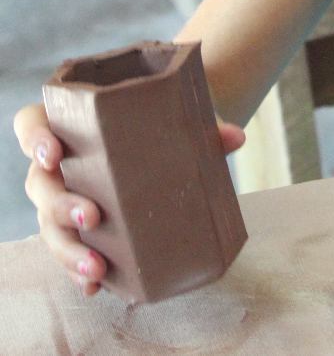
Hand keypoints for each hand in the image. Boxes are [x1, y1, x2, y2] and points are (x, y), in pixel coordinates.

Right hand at [14, 101, 244, 295]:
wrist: (172, 134)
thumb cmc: (164, 118)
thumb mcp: (182, 114)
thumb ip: (205, 125)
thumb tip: (236, 138)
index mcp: (70, 122)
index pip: (31, 124)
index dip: (34, 138)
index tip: (53, 153)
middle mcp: (59, 163)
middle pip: (40, 185)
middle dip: (60, 204)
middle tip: (93, 214)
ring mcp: (66, 196)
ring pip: (50, 225)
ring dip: (68, 249)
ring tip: (97, 265)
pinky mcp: (82, 226)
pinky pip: (70, 250)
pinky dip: (79, 270)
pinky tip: (96, 285)